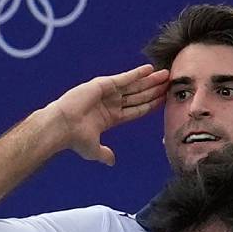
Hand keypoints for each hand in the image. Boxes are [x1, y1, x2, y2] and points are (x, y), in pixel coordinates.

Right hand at [41, 64, 170, 165]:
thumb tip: (111, 161)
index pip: (137, 109)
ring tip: (166, 74)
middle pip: (139, 95)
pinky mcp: (103, 84)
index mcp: (112, 117)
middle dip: (155, 89)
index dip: (151, 104)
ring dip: (150, 80)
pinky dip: (137, 73)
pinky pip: (124, 78)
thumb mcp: (93, 149)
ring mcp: (108, 93)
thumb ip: (104, 154)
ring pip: (135, 86)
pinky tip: (150, 69)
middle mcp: (112, 103)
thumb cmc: (75, 138)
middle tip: (170, 82)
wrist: (62, 127)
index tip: (163, 99)